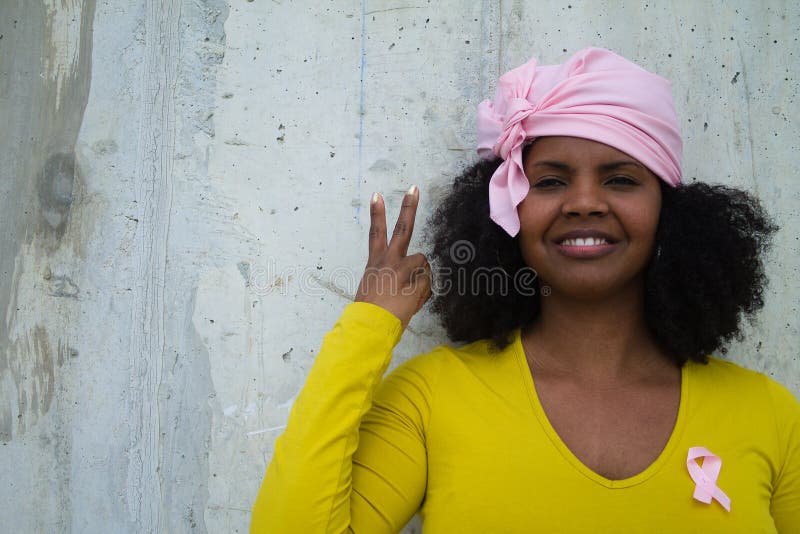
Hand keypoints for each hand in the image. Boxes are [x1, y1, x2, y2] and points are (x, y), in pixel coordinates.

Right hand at [354, 185, 431, 329]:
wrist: (368, 326)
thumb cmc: (368, 314)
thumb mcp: (374, 291)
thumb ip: (390, 280)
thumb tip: (409, 282)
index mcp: (375, 263)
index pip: (375, 233)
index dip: (377, 213)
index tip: (377, 194)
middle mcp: (388, 260)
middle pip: (402, 229)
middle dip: (408, 207)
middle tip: (414, 188)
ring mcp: (402, 268)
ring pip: (422, 263)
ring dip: (420, 278)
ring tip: (406, 296)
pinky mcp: (415, 279)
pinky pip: (427, 283)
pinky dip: (422, 293)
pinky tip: (410, 303)